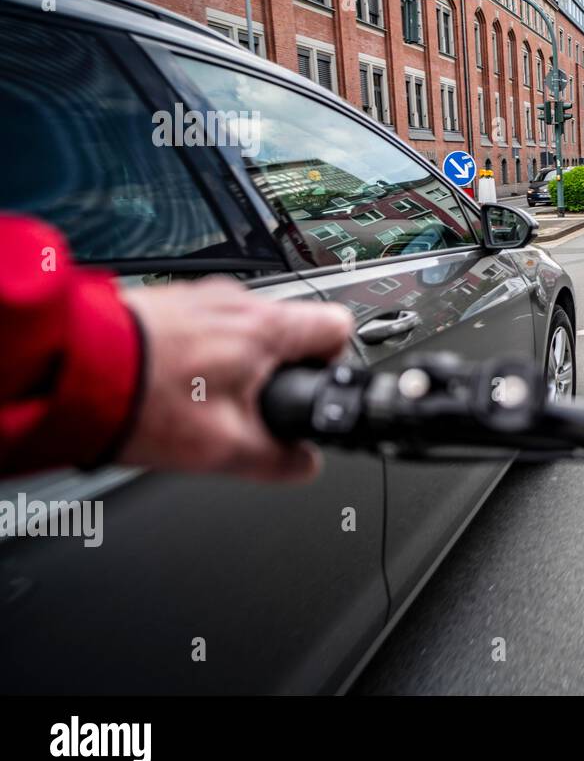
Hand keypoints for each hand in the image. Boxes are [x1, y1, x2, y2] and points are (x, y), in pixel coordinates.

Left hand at [119, 278, 353, 481]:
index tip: (310, 391)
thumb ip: (280, 460)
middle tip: (247, 408)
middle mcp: (236, 301)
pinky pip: (205, 326)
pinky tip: (172, 386)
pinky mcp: (167, 302)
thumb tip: (304, 464)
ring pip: (244, 331)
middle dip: (276, 373)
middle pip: (289, 333)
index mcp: (265, 328)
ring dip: (235, 364)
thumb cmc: (141, 401)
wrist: (67, 371)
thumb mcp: (225, 449)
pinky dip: (199, 354)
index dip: (333, 366)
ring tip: (200, 401)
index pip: (339, 328)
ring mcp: (199, 296)